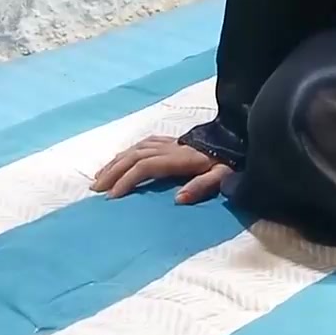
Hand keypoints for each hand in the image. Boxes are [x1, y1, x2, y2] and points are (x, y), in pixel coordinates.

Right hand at [92, 136, 232, 204]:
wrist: (240, 135)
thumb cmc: (232, 160)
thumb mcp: (223, 175)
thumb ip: (202, 185)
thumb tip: (179, 198)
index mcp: (179, 158)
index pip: (145, 166)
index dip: (127, 179)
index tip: (112, 196)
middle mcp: (169, 148)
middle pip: (133, 156)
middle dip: (112, 172)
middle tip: (95, 190)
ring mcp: (170, 142)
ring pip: (135, 149)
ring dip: (115, 162)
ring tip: (99, 177)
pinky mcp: (173, 140)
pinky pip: (143, 143)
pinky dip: (128, 151)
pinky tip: (120, 159)